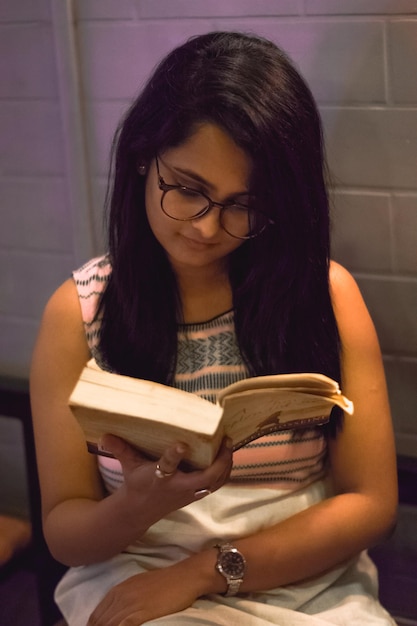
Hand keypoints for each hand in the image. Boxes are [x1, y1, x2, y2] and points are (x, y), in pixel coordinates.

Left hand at [87, 559, 202, 624]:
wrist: (184, 577)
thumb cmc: (165, 582)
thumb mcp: (139, 586)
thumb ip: (125, 598)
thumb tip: (115, 614)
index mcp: (118, 590)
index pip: (96, 615)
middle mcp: (120, 596)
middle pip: (99, 622)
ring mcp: (130, 604)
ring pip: (108, 625)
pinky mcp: (140, 613)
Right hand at [101, 434, 232, 527]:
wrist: (139, 510)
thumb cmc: (136, 482)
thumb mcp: (127, 465)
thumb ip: (119, 448)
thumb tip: (104, 435)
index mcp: (161, 477)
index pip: (168, 465)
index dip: (175, 455)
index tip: (182, 443)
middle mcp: (178, 486)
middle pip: (205, 478)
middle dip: (218, 462)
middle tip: (226, 441)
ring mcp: (189, 493)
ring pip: (215, 482)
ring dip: (225, 465)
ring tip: (229, 446)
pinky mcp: (196, 495)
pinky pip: (216, 485)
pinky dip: (224, 473)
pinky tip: (228, 458)